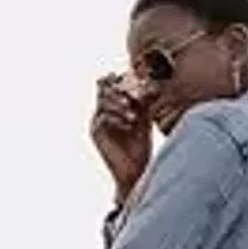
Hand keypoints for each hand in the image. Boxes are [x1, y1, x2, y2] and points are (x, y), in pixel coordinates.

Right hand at [89, 72, 155, 201]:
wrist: (134, 170)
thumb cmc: (141, 145)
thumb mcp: (145, 120)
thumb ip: (144, 103)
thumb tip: (151, 84)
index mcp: (113, 105)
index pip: (110, 82)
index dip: (120, 78)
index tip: (137, 82)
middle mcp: (103, 110)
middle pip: (103, 86)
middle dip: (119, 89)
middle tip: (133, 96)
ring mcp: (97, 121)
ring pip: (103, 101)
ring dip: (120, 105)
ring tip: (133, 117)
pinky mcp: (95, 133)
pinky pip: (103, 118)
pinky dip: (118, 120)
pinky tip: (129, 127)